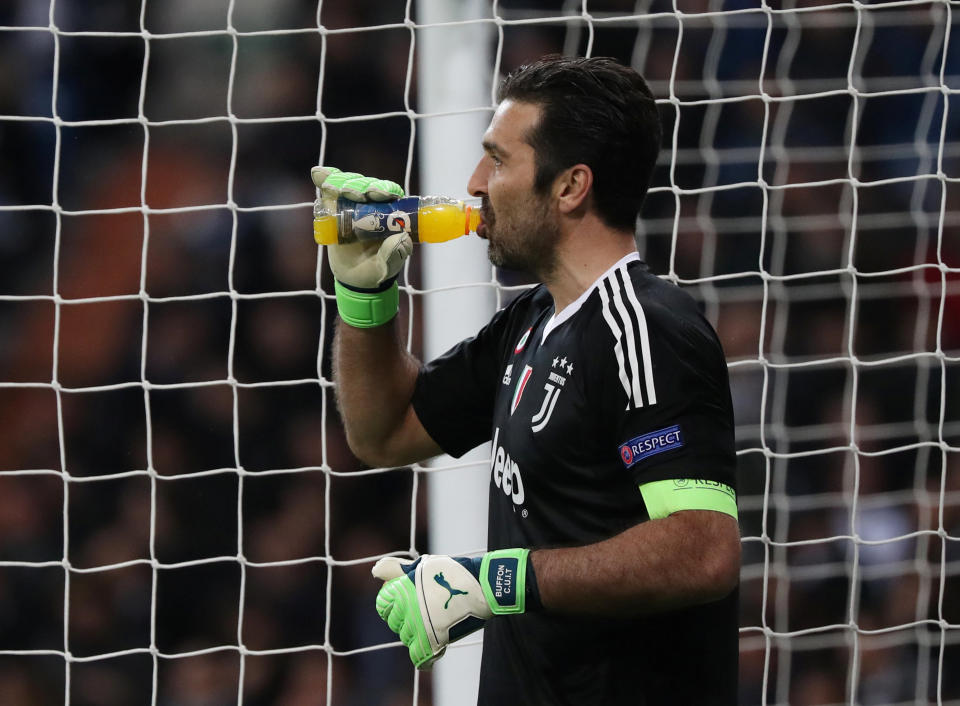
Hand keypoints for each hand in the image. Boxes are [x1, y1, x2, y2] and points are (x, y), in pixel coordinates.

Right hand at [311, 166, 410, 289]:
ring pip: (349, 183)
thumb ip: (395, 254)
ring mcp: (353, 203)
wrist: (356, 277)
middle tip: (355, 194)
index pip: (391, 193)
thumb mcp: (389, 265)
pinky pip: (329, 191)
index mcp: (392, 213)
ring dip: (342, 182)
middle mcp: (374, 203)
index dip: (384, 189)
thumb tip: (400, 238)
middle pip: (368, 184)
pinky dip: (324, 179)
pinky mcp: (334, 206)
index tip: (377, 194)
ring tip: (333, 188)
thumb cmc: (379, 268)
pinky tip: (318, 174)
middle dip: (361, 185)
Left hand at [372, 549, 530, 668]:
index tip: (406, 602)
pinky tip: (431, 652)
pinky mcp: (432, 641)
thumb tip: (375, 571)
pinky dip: (424, 658)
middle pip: (394, 622)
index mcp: (401, 589)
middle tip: (425, 611)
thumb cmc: (452, 573)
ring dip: (416, 634)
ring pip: (406, 638)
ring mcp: (418, 626)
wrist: (482, 587)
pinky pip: (418, 657)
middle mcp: (405, 609)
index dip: (392, 604)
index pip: (382, 604)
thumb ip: (396, 569)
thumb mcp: (423, 565)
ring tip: (434, 623)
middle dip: (405, 618)